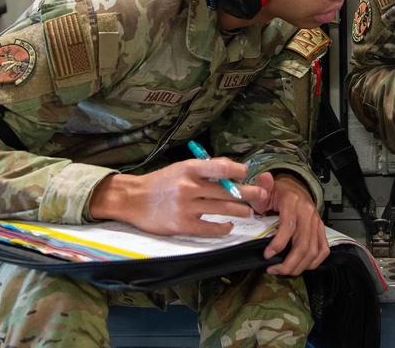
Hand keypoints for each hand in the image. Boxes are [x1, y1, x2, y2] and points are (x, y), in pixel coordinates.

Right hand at [88, 157, 268, 235]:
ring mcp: (186, 207)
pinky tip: (229, 226)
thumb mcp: (181, 168)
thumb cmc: (160, 182)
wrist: (133, 199)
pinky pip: (210, 228)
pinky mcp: (182, 225)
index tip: (246, 174)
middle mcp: (189, 186)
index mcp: (189, 168)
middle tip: (261, 195)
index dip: (238, 170)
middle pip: (228, 190)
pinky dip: (224, 228)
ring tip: (249, 212)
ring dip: (240, 210)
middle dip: (248, 193)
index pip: (221, 167)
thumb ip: (204, 169)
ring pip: (223, 208)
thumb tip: (232, 170)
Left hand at [247, 172, 328, 275]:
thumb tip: (264, 179)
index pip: (289, 226)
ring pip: (313, 251)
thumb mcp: (266, 189)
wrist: (296, 187)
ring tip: (283, 271)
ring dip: (299, 266)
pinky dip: (314, 262)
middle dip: (288, 263)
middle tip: (274, 269)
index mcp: (292, 202)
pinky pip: (323, 250)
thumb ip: (263, 187)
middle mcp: (307, 213)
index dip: (278, 244)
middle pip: (303, 244)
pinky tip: (301, 266)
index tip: (266, 255)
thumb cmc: (279, 192)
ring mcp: (316, 222)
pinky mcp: (321, 229)